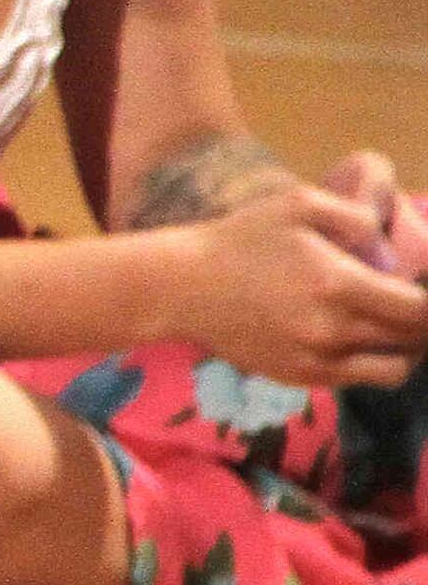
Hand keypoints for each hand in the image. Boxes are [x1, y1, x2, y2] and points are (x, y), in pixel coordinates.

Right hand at [169, 174, 427, 385]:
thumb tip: (388, 245)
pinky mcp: (299, 377)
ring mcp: (316, 359)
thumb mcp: (297, 204)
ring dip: (405, 349)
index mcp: (339, 284)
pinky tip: (359, 343)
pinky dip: (373, 365)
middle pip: (413, 339)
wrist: (180, 287)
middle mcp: (334, 330)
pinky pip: (359, 380)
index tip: (421, 289)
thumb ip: (355, 216)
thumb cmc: (239, 239)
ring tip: (393, 330)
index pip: (420, 308)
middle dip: (422, 323)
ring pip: (394, 368)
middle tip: (409, 306)